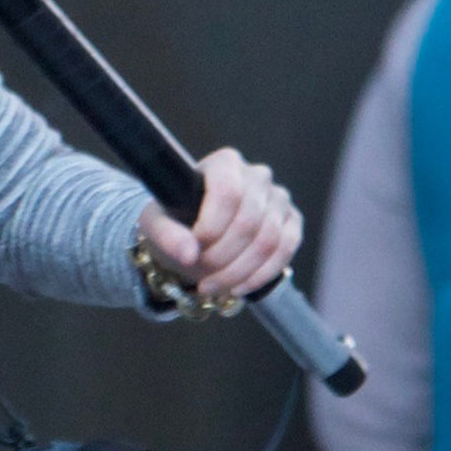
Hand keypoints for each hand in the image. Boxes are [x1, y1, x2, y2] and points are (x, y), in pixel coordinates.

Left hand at [139, 150, 302, 314]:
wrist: (195, 232)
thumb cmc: (176, 219)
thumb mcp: (158, 224)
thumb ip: (166, 235)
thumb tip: (188, 254)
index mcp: (224, 163)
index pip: (228, 192)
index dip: (211, 227)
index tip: (193, 249)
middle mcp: (257, 176)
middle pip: (248, 222)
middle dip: (221, 257)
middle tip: (199, 275)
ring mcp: (278, 198)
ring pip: (268, 241)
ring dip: (238, 272)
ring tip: (212, 286)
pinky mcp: (292, 221)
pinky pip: (285, 250)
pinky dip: (260, 275)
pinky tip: (237, 287)